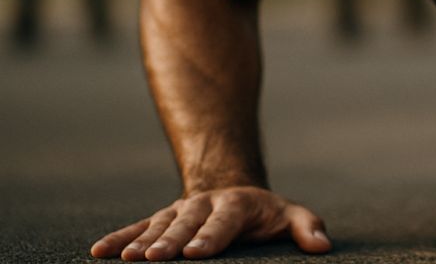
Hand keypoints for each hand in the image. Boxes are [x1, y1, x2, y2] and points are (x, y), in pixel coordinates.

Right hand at [89, 186, 331, 260]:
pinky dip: (120, 238)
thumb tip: (323, 246)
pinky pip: (137, 228)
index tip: (197, 253)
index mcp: (237, 205)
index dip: (210, 237)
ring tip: (126, 260)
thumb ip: (306, 228)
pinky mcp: (161, 219)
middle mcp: (204, 205)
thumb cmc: (266, 215)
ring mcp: (180, 211)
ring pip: (158, 226)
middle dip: (171, 241)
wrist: (235, 191)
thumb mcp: (291, 216)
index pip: (224, 223)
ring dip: (141, 242)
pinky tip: (99, 252)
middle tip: (156, 258)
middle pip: (186, 224)